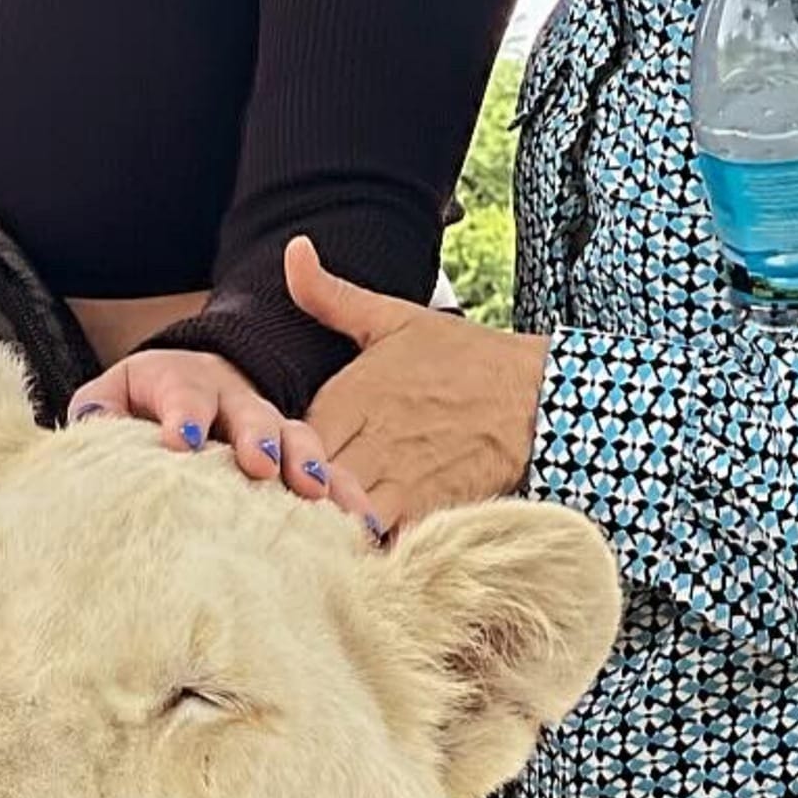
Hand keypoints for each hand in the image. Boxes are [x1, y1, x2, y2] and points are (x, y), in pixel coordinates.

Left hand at [65, 348, 379, 525]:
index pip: (184, 394)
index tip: (182, 441)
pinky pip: (327, 474)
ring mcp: (271, 429)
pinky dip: (344, 496)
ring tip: (314, 492)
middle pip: (250, 412)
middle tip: (258, 463)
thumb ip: (101, 409)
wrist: (193, 385)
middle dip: (256, 437)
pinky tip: (360, 523)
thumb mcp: (115, 395)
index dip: (184, 415)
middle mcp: (235, 400)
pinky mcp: (295, 459)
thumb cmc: (145, 403)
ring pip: (296, 438)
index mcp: (184, 381)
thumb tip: (90, 425)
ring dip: (306, 463)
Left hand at [286, 237, 549, 533]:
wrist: (539, 396)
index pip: (286, 436)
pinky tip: (349, 547)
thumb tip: (293, 250)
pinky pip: (386, 539)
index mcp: (353, 395)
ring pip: (341, 515)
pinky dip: (365, 547)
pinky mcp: (432, 510)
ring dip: (321, 525)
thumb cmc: (463, 359)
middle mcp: (373, 440)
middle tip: (268, 505)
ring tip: (303, 531)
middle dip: (286, 496)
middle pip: (305, 482)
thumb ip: (332, 296)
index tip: (258, 461)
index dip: (268, 453)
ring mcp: (403, 479)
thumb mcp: (395, 319)